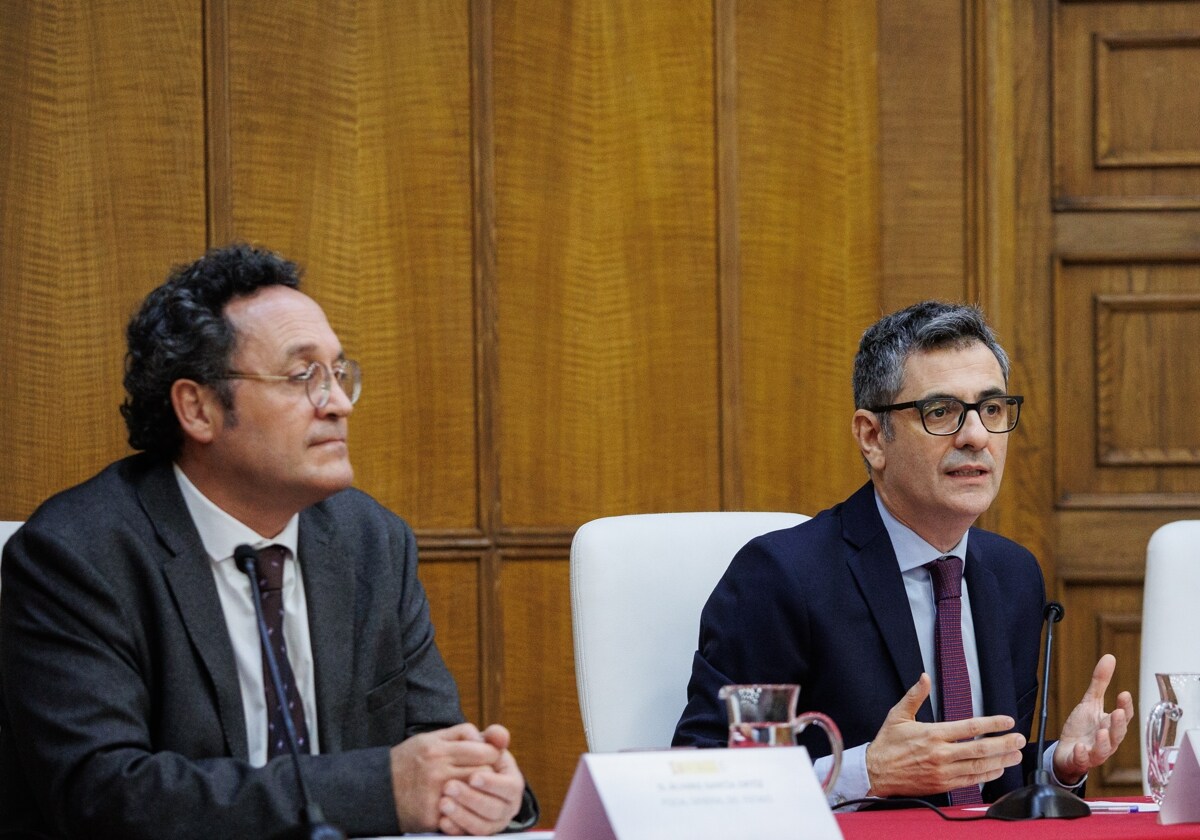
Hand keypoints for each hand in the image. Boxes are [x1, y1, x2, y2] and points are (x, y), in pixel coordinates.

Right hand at [389, 723, 507, 832]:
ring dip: (479, 791)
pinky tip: (460, 805)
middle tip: (483, 776)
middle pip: (485, 773)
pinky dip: (464, 809)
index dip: (492, 754)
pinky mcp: (432, 816)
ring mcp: (434, 795)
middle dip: (488, 774)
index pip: (486, 751)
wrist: (377, 790)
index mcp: (438, 749)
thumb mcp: (430, 738)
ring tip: (473, 789)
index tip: (487, 758)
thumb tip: (487, 736)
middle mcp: (437, 771)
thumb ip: (461, 733)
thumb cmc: (408, 761)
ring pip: (476, 793)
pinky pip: (461, 813)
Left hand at [436, 724, 525, 835]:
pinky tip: (441, 819)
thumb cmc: (478, 759)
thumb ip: (493, 737)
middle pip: (494, 809)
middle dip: (472, 799)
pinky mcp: (478, 833)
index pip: (509, 787)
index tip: (473, 777)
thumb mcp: (486, 746)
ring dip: (462, 815)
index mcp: (513, 784)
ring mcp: (493, 823)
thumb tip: (501, 736)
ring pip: (482, 826)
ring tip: (442, 802)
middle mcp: (507, 807)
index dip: (492, 783)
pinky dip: (456, 829)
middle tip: (449, 787)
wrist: (467, 779)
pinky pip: (468, 836)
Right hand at [865, 674, 1025, 796]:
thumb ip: (915, 695)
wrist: (876, 772)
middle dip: (1004, 744)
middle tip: (1019, 739)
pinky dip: (987, 776)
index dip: (992, 724)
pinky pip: (970, 781)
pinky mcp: (942, 784)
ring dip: (1000, 761)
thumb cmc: (887, 743)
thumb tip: (924, 677)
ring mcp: (943, 771)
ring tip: (1015, 755)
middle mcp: (941, 753)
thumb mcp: (898, 715)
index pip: (969, 728)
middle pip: (980, 749)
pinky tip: (997, 770)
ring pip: (979, 766)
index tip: (1006, 721)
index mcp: (932, 734)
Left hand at [1052, 654, 1133, 784]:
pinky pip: (1083, 760)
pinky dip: (1082, 755)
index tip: (1123, 694)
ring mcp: (1094, 752)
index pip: (1123, 717)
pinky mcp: (1080, 760)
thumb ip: (1100, 682)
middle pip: (1117, 734)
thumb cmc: (1083, 727)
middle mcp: (1107, 740)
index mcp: (1110, 725)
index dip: (1125, 707)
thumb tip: (1109, 657)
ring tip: (1102, 731)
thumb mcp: (1090, 702)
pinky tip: (1079, 747)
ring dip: (1104, 742)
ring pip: (1104, 750)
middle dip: (1118, 724)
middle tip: (1117, 712)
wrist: (1067, 751)